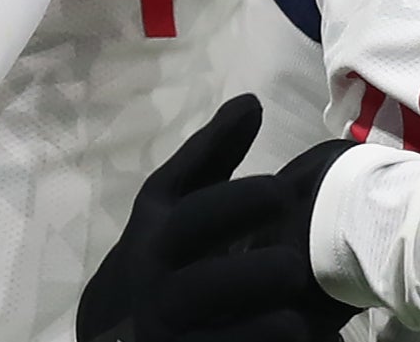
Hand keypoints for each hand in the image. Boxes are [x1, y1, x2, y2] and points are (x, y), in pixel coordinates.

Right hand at [79, 96, 358, 341]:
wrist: (120, 328)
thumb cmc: (162, 251)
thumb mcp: (173, 202)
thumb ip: (211, 155)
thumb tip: (252, 102)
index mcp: (156, 235)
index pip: (193, 216)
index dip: (238, 203)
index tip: (282, 191)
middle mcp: (156, 289)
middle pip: (202, 286)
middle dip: (253, 275)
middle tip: (295, 267)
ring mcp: (167, 336)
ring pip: (214, 339)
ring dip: (265, 329)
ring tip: (299, 322)